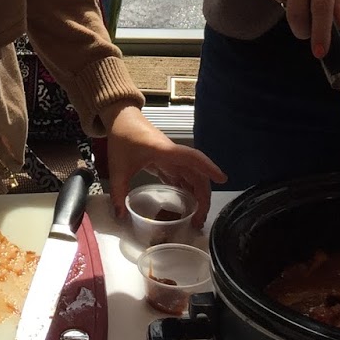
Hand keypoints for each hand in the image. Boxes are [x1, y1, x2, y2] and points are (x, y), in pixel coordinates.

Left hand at [102, 106, 225, 227]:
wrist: (121, 118)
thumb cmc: (123, 137)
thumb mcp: (117, 167)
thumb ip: (118, 192)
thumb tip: (120, 217)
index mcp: (165, 152)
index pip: (192, 158)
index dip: (208, 167)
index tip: (222, 180)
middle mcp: (173, 155)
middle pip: (196, 174)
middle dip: (203, 197)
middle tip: (199, 221)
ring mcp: (170, 159)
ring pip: (191, 177)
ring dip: (197, 196)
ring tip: (196, 218)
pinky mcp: (166, 162)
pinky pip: (181, 177)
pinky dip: (187, 190)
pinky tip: (188, 205)